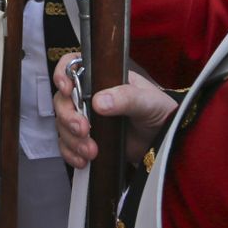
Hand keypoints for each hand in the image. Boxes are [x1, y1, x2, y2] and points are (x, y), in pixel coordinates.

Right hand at [53, 56, 179, 167]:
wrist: (165, 141)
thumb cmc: (159, 112)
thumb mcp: (148, 101)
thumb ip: (126, 98)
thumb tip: (98, 102)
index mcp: (102, 79)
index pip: (73, 66)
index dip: (62, 74)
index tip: (66, 89)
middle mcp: (90, 96)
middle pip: (62, 101)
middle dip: (68, 117)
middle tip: (83, 131)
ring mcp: (87, 119)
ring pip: (62, 125)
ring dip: (72, 140)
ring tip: (91, 152)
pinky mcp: (88, 140)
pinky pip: (68, 146)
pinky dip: (71, 154)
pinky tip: (84, 161)